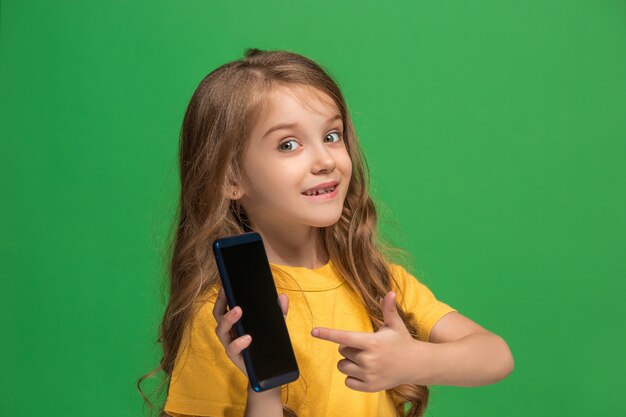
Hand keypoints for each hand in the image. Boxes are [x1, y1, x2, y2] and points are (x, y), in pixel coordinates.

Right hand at [213, 287, 288, 375]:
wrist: (267, 371)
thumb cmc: (266, 344)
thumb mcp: (275, 325)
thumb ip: (279, 311)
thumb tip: (283, 296)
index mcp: (235, 321)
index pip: (224, 304)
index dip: (223, 293)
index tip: (226, 282)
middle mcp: (229, 331)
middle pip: (218, 314)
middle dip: (222, 302)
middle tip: (230, 291)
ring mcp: (230, 343)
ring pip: (221, 330)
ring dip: (228, 319)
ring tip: (238, 311)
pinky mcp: (234, 357)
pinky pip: (232, 349)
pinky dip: (239, 342)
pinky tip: (248, 338)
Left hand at [311, 291, 431, 391]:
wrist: (416, 365)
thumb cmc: (402, 341)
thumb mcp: (395, 325)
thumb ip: (388, 309)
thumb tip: (391, 292)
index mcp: (372, 342)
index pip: (344, 337)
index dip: (327, 334)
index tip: (313, 331)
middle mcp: (369, 360)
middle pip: (342, 351)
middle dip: (350, 348)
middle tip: (367, 347)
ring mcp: (369, 375)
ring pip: (342, 367)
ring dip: (349, 362)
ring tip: (366, 359)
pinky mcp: (369, 387)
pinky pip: (347, 382)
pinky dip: (353, 377)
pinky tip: (366, 371)